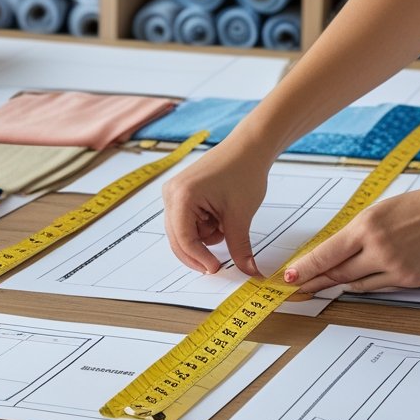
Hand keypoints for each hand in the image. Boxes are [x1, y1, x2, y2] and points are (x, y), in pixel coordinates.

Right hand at [163, 144, 268, 276]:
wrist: (248, 148)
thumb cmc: (244, 172)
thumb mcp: (241, 215)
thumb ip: (240, 248)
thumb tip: (249, 271)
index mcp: (182, 196)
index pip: (184, 238)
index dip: (199, 258)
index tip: (217, 269)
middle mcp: (171, 194)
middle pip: (178, 239)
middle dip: (200, 250)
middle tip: (220, 263)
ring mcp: (173, 194)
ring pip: (183, 233)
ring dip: (204, 237)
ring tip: (224, 222)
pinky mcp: (180, 194)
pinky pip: (187, 222)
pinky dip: (203, 228)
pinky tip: (218, 217)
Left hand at [284, 181, 419, 292]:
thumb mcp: (379, 212)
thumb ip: (356, 234)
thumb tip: (332, 254)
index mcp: (367, 226)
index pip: (326, 254)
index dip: (305, 268)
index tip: (289, 277)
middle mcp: (379, 249)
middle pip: (337, 272)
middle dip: (317, 280)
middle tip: (301, 285)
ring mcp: (396, 267)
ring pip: (356, 283)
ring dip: (340, 282)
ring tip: (325, 282)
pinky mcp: (410, 280)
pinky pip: (379, 287)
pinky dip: (367, 283)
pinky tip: (359, 280)